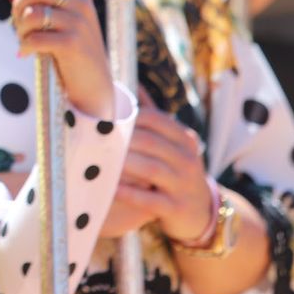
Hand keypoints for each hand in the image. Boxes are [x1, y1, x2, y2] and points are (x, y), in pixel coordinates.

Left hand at [12, 0, 114, 119]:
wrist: (94, 86)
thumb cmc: (74, 51)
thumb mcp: (65, 22)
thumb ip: (45, 2)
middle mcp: (81, 4)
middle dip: (18, 5)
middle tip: (17, 22)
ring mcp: (78, 23)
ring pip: (32, 13)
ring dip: (19, 29)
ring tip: (23, 40)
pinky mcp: (72, 43)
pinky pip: (35, 37)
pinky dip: (24, 46)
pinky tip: (25, 53)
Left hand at [110, 91, 213, 243]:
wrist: (201, 211)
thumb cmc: (177, 169)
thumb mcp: (173, 142)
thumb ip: (154, 115)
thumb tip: (133, 82)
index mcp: (184, 138)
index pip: (154, 119)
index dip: (127, 116)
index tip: (102, 115)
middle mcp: (187, 159)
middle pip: (150, 142)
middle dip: (121, 138)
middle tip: (92, 136)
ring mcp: (183, 184)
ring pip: (150, 169)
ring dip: (123, 163)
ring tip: (97, 159)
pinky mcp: (176, 208)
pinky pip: (149, 199)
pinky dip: (129, 193)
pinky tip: (110, 188)